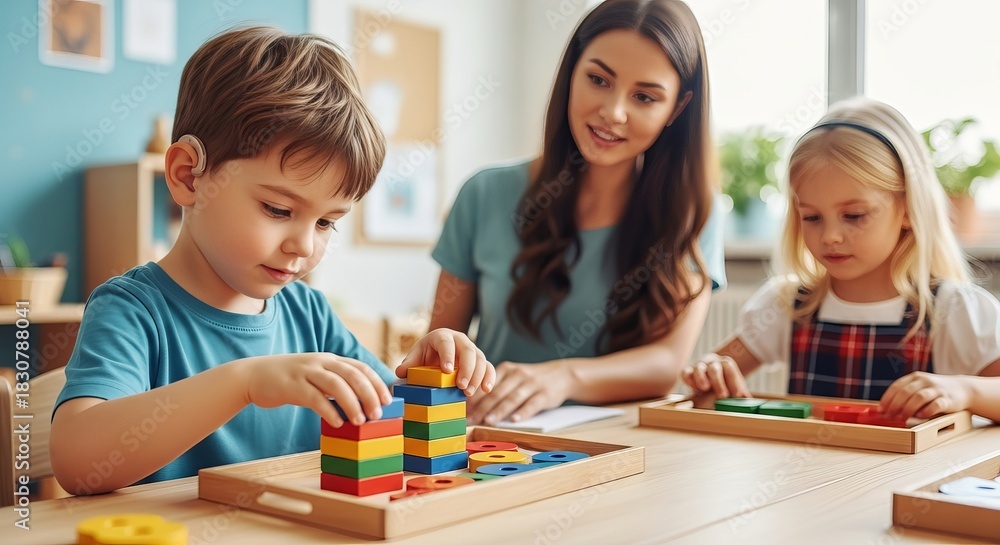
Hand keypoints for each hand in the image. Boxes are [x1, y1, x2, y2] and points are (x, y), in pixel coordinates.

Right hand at [244, 353, 391, 427]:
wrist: (253, 375)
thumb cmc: (289, 380)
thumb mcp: (315, 375)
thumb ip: (335, 384)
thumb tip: (360, 403)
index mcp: (329, 359)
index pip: (360, 367)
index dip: (376, 382)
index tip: (388, 399)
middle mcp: (320, 362)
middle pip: (352, 374)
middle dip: (368, 394)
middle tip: (377, 414)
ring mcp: (305, 372)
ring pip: (336, 385)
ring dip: (352, 403)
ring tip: (360, 421)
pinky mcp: (291, 385)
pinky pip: (314, 398)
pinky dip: (328, 410)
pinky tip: (337, 423)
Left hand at [395, 328, 495, 396]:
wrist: (435, 356)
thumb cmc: (424, 356)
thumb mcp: (415, 358)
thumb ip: (408, 364)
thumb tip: (401, 371)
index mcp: (441, 336)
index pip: (446, 342)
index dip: (447, 355)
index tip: (446, 370)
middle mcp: (459, 340)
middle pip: (468, 350)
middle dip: (466, 368)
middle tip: (461, 386)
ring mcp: (472, 350)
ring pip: (480, 359)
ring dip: (477, 376)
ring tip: (468, 392)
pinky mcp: (480, 361)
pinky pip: (489, 367)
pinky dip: (489, 377)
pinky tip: (486, 389)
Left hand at [467, 360, 570, 425]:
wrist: (562, 374)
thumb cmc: (531, 379)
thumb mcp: (513, 376)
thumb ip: (497, 387)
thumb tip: (473, 407)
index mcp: (507, 369)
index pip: (486, 383)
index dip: (474, 398)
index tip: (463, 410)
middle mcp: (518, 374)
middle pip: (497, 392)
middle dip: (482, 407)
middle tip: (471, 420)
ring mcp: (532, 383)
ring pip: (513, 398)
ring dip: (499, 411)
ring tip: (488, 422)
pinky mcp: (545, 394)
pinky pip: (532, 404)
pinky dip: (522, 412)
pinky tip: (513, 420)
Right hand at [681, 353, 750, 398]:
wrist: (710, 379)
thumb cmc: (725, 385)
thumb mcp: (735, 388)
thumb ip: (742, 395)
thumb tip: (751, 404)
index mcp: (726, 364)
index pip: (730, 367)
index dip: (734, 381)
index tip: (738, 395)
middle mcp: (712, 363)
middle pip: (715, 367)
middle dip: (719, 382)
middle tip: (723, 396)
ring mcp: (699, 366)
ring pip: (699, 368)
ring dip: (701, 378)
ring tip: (704, 389)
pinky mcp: (688, 371)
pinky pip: (685, 373)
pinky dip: (688, 379)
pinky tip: (693, 388)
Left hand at [880, 372, 972, 419]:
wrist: (963, 389)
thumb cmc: (936, 391)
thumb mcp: (919, 388)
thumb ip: (905, 395)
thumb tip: (885, 409)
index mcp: (915, 377)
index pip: (897, 386)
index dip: (887, 398)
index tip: (881, 410)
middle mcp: (925, 381)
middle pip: (906, 392)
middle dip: (895, 405)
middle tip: (889, 416)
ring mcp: (937, 389)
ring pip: (919, 397)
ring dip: (908, 408)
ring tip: (902, 418)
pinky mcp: (948, 399)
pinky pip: (936, 405)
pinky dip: (926, 411)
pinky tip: (920, 417)